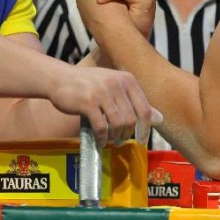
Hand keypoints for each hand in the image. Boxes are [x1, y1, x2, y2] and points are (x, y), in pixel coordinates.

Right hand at [46, 65, 161, 146]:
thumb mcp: (115, 87)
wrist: (60, 79)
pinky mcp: (87, 102)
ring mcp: (102, 92)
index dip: (145, 128)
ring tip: (111, 141)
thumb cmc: (89, 85)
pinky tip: (99, 141)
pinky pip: (101, 127)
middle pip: (132, 119)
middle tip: (120, 141)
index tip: (141, 140)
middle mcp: (116, 83)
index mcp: (127, 79)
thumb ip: (135, 101)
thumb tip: (159, 119)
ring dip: (116, 137)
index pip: (144, 108)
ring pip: (118, 124)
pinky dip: (102, 138)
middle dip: (127, 134)